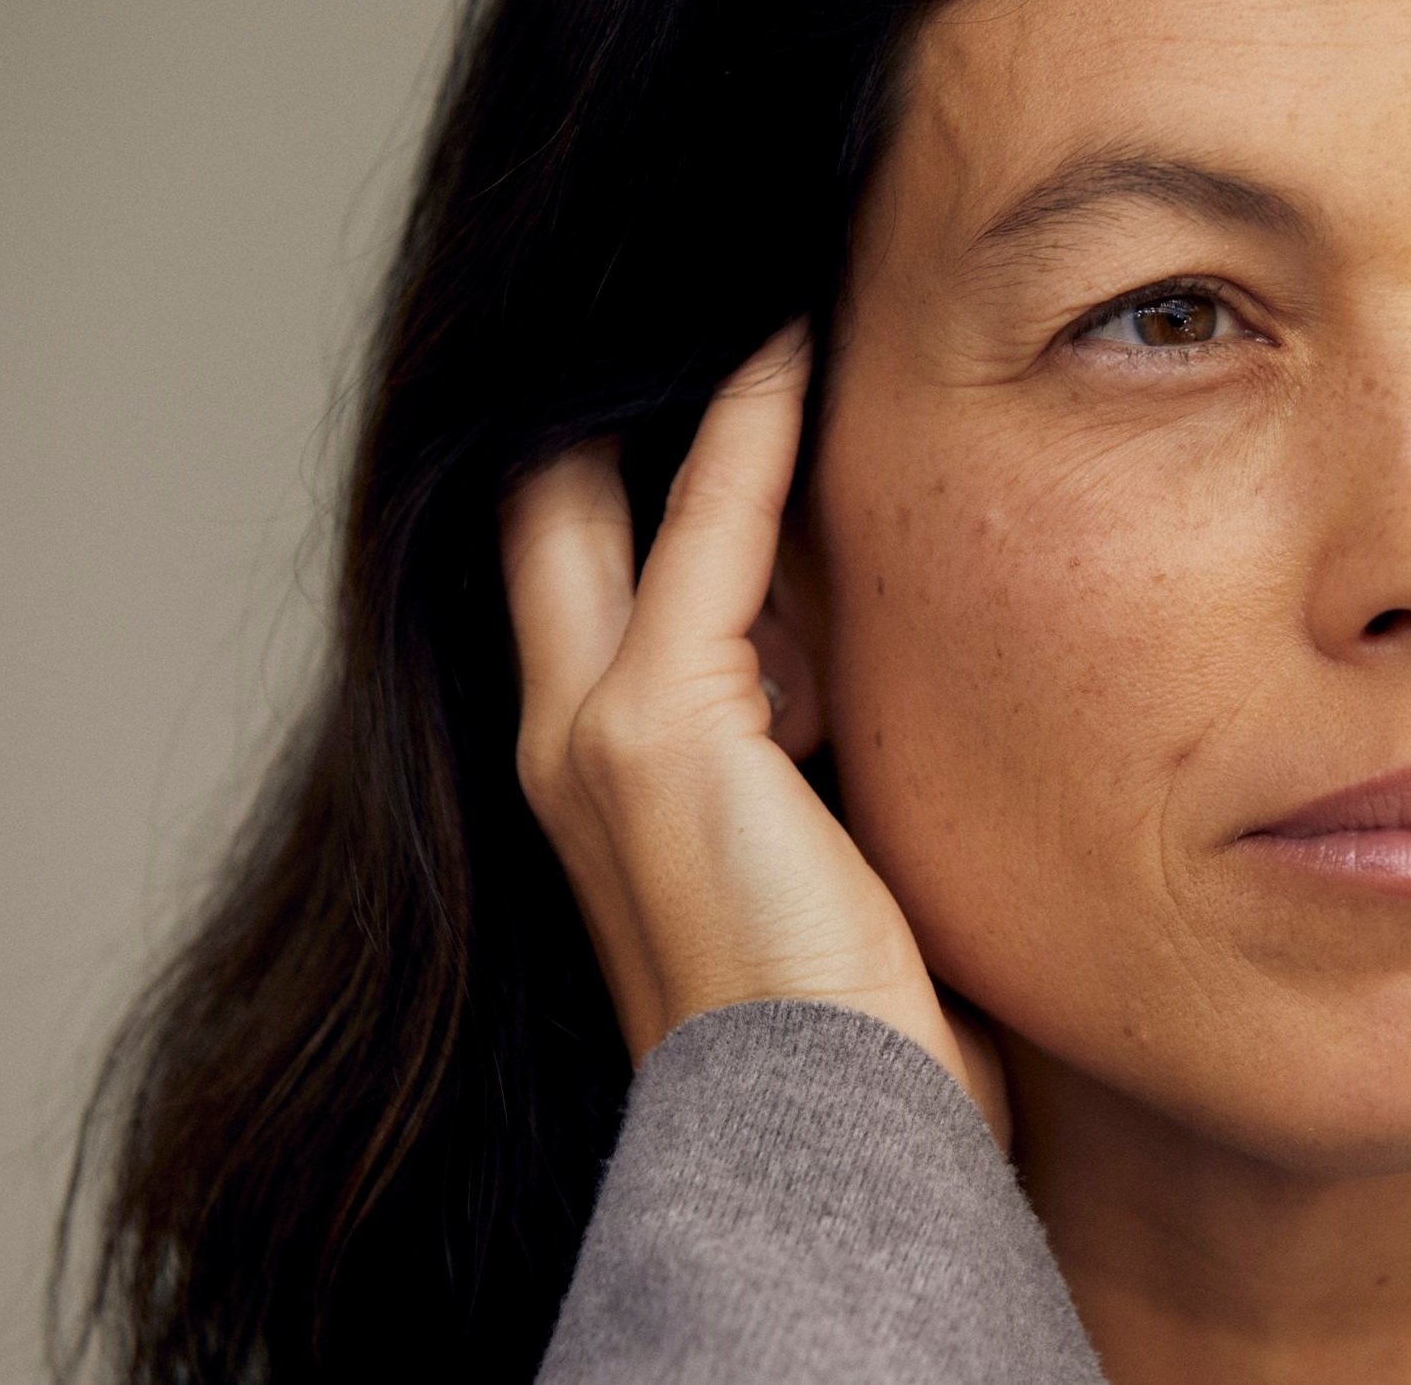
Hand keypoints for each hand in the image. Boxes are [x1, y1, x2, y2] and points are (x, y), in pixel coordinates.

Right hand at [500, 317, 1009, 1145]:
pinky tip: (797, 340)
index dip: (625, 441)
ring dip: (684, 383)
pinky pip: (704, 530)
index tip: (723, 337)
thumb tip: (863, 610)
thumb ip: (808, 718)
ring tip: (761, 276)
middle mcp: (564, 738)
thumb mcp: (823, 827)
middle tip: (703, 267)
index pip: (583, 555)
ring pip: (599, 489)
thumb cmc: (858, 1013)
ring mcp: (591, 735)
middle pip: (547, 500)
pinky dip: (748, 426)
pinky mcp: (656, 734)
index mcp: (599, 769)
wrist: (844, 1143)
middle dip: (608, 389)